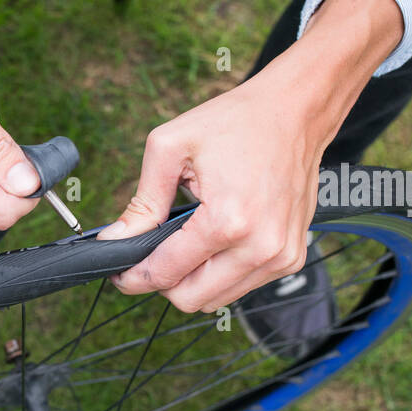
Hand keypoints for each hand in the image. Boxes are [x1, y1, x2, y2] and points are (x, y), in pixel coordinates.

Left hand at [96, 76, 322, 312]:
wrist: (297, 110)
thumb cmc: (236, 122)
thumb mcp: (170, 148)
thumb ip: (142, 202)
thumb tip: (115, 239)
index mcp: (227, 221)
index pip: (166, 274)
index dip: (134, 277)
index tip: (120, 272)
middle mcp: (259, 246)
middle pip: (190, 299)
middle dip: (162, 282)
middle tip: (149, 257)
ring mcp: (281, 256)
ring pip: (215, 299)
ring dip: (192, 280)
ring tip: (183, 243)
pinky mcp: (292, 257)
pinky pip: (242, 286)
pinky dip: (220, 274)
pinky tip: (214, 242)